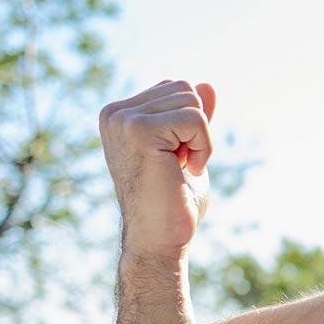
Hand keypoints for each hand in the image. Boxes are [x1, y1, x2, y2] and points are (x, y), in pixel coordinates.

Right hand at [99, 80, 216, 259]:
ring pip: (192, 101)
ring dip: (201, 139)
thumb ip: (193, 118)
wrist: (159, 239)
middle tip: (180, 165)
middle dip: (197, 129)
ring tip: (181, 168)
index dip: (191, 124)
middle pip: (185, 88)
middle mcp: (115, 113)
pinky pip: (195, 118)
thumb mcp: (188, 150)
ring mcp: (123, 120)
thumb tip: (208, 85)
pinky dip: (203, 147)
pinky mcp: (138, 129)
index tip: (177, 159)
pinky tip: (187, 171)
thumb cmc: (174, 202)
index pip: (176, 88)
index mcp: (120, 114)